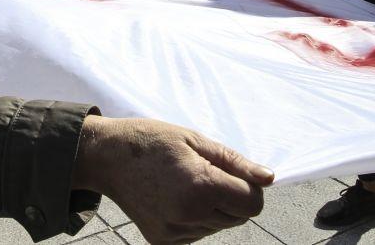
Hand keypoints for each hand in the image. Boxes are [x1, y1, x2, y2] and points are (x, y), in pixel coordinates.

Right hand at [72, 117, 271, 243]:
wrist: (106, 157)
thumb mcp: (194, 139)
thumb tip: (268, 178)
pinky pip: (197, 234)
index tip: (228, 171)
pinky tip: (174, 198)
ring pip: (219, 226)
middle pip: (239, 217)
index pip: (252, 203)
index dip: (247, 186)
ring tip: (184, 184)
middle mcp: (190, 215)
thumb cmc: (151, 141)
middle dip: (230, 197)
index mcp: (201, 186)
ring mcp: (175, 232)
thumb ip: (235, 162)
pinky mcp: (163, 241)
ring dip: (213, 208)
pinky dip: (195, 219)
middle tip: (202, 173)